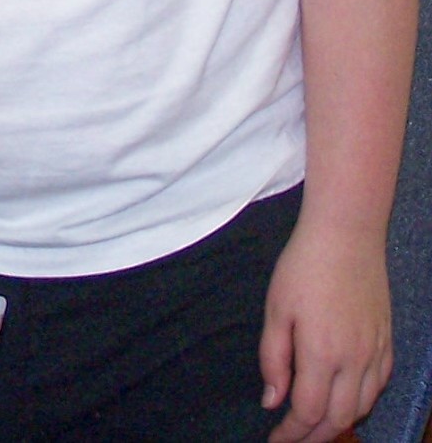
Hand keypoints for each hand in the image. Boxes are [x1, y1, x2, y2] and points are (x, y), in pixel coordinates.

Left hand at [259, 219, 392, 442]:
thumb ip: (273, 358)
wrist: (346, 237)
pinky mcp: (387, 343)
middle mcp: (355, 361)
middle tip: (293, 439)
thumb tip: (272, 401)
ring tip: (315, 426)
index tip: (275, 440)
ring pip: (361, 408)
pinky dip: (360, 403)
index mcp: (322, 354)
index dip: (292, 433)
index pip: (310, 412)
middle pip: (339, 419)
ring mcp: (376, 353)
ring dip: (338, 423)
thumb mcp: (276, 309)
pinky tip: (344, 400)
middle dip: (315, 436)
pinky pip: (378, 387)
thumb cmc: (302, 268)